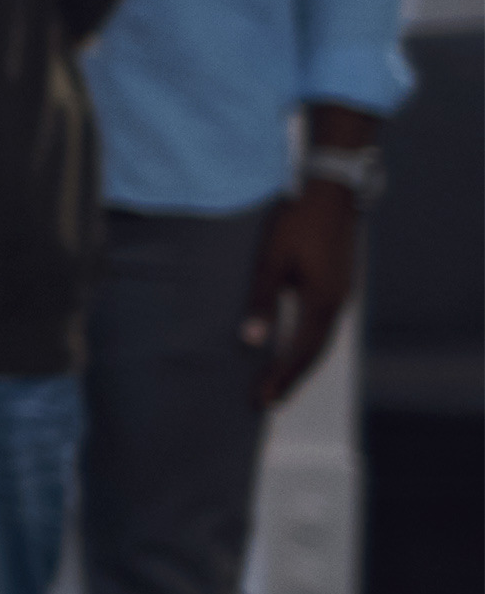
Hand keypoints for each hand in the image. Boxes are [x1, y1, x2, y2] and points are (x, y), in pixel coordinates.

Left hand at [245, 183, 363, 410]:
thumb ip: (262, 301)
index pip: (300, 353)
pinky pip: (322, 323)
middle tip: (267, 401)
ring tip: (278, 381)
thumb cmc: (296, 222)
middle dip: (290, 378)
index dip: (281, 378)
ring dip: (299, 362)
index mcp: (321, 303)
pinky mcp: (336, 283)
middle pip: (314, 352)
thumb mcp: (271, 261)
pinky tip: (292, 344)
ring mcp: (340, 293)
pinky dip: (307, 342)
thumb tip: (252, 341)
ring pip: (321, 339)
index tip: (262, 400)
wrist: (331, 192)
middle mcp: (336, 304)